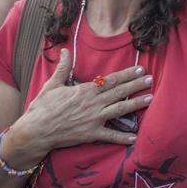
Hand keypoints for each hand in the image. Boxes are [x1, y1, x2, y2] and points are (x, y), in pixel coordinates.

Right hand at [18, 49, 153, 150]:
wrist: (35, 131)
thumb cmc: (42, 107)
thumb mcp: (52, 84)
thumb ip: (63, 67)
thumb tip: (65, 50)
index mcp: (85, 90)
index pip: (111, 80)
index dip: (127, 74)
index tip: (140, 68)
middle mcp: (93, 104)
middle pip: (119, 92)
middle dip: (136, 85)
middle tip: (151, 79)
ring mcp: (93, 120)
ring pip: (120, 110)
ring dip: (136, 104)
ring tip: (149, 99)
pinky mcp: (91, 134)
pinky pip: (110, 136)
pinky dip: (123, 137)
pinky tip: (135, 137)